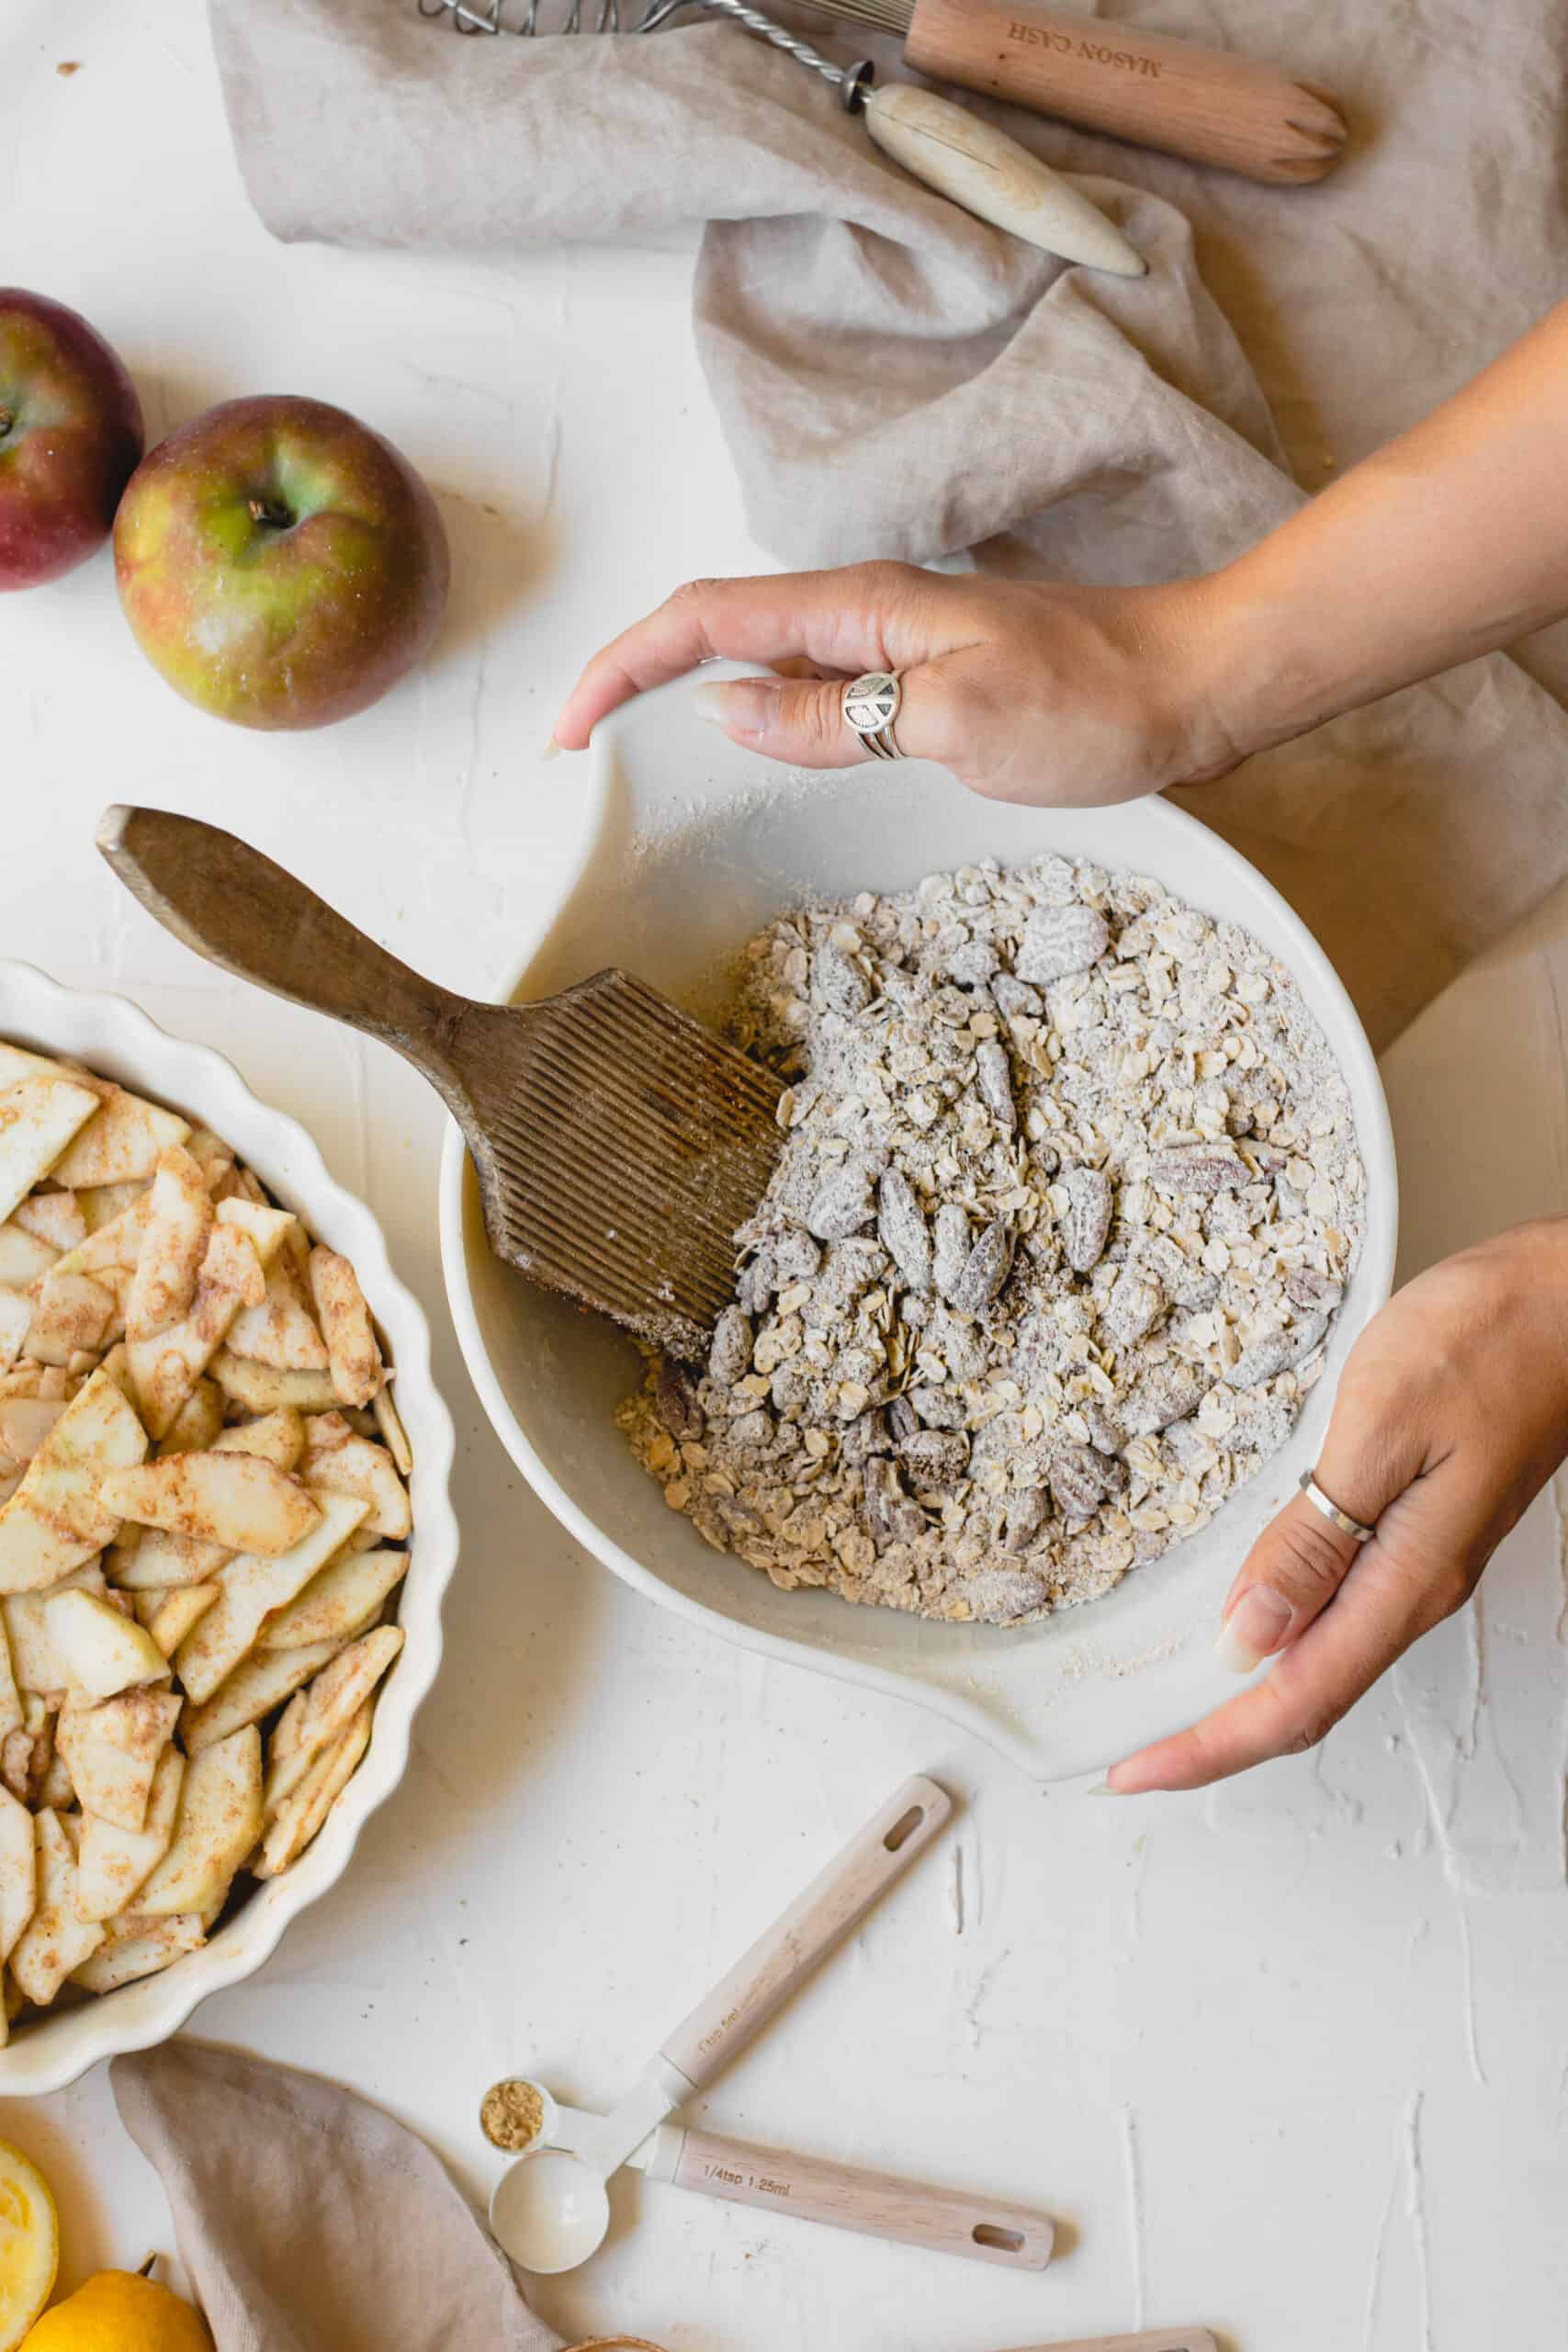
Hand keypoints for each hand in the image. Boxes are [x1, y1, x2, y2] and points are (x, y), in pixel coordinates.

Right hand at [553, 561, 1240, 805]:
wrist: (1194, 684)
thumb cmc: (1098, 699)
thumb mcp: (960, 722)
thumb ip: (840, 719)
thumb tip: (728, 712)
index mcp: (864, 610)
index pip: (705, 621)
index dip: (623, 666)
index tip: (568, 726)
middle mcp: (866, 615)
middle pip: (714, 630)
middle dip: (631, 676)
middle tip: (575, 746)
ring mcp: (892, 644)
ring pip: (760, 659)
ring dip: (686, 693)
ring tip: (629, 753)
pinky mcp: (920, 675)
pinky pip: (812, 687)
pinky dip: (759, 714)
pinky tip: (751, 751)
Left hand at [1106, 1221, 1567, 1792]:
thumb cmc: (1492, 1337)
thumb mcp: (1380, 1424)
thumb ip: (1313, 1537)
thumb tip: (1249, 1634)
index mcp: (1406, 1577)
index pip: (1294, 1698)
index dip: (1208, 1746)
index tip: (1133, 1771)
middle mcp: (1416, 1587)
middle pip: (1304, 1698)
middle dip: (1213, 1738)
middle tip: (1130, 1754)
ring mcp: (1420, 1561)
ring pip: (1319, 1660)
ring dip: (1241, 1694)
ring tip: (1166, 1704)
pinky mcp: (1417, 1527)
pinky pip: (1336, 1609)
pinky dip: (1275, 1635)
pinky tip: (1240, 1619)